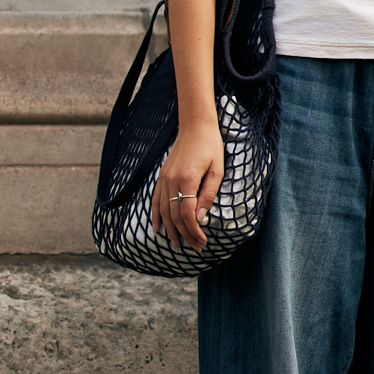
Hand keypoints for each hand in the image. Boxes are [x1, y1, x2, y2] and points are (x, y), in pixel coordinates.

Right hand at [152, 122, 224, 250]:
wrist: (195, 126)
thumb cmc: (210, 146)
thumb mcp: (217, 170)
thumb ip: (208, 194)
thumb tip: (200, 218)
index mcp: (187, 179)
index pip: (187, 214)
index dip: (194, 231)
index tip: (202, 242)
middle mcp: (172, 180)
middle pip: (174, 215)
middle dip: (184, 234)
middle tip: (195, 247)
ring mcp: (164, 178)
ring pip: (163, 211)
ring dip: (170, 230)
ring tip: (177, 245)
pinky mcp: (161, 176)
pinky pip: (155, 200)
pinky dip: (155, 216)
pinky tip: (158, 229)